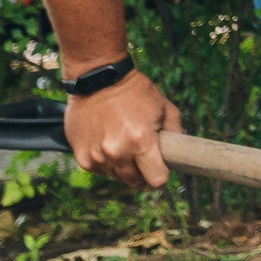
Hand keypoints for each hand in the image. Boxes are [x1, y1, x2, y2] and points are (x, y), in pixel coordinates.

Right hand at [65, 69, 180, 187]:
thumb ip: (176, 132)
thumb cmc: (135, 91)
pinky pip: (99, 169)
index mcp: (141, 142)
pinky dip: (104, 161)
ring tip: (122, 142)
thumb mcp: (165, 107)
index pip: (157, 180)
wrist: (98, 78)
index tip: (160, 166)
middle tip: (141, 153)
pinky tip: (106, 141)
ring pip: (116, 177)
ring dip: (122, 166)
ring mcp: (97, 157)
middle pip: (135, 182)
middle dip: (142, 171)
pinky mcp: (81, 157)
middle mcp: (117, 153)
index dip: (161, 174)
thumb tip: (179, 153)